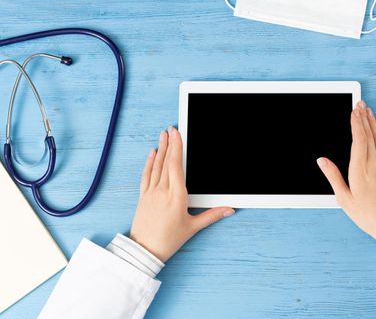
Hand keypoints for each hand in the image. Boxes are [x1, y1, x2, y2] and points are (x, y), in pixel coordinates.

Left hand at [130, 126, 234, 262]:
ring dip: (160, 149)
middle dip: (170, 144)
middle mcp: (163, 191)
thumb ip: (212, 215)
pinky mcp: (143, 197)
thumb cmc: (168, 240)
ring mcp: (151, 193)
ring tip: (163, 136)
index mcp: (177, 196)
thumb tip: (229, 209)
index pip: (176, 166)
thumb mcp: (193, 227)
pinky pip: (146, 176)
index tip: (178, 135)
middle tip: (170, 129)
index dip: (177, 148)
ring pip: (156, 166)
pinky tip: (151, 154)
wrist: (144, 250)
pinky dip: (149, 163)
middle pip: (166, 162)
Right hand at [317, 101, 375, 242]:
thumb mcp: (344, 198)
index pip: (359, 140)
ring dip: (374, 123)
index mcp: (360, 170)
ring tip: (369, 113)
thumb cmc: (368, 215)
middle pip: (370, 135)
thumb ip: (333, 176)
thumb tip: (322, 161)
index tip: (353, 112)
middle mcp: (374, 165)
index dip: (356, 123)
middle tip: (361, 105)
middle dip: (364, 118)